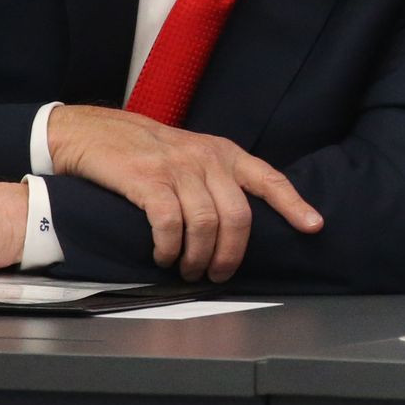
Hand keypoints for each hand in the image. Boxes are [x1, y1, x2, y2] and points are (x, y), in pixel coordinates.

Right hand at [47, 105, 322, 281]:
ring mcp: (177, 167)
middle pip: (238, 215)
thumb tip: (238, 225)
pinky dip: (170, 247)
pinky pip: (170, 222)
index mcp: (223, 153)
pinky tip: (163, 256)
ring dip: (198, 257)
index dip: (293, 204)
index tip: (314, 226)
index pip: (269, 179)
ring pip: (206, 224)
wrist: (90, 131)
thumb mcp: (190, 155)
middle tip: (218, 274)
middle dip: (232, 254)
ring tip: (188, 271)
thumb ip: (216, 179)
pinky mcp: (147, 179)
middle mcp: (206, 158)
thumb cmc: (143, 151)